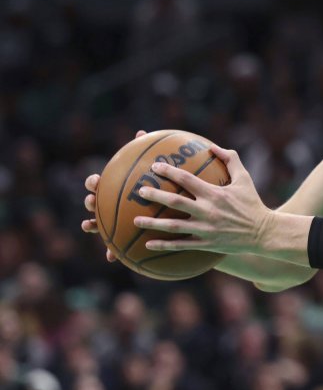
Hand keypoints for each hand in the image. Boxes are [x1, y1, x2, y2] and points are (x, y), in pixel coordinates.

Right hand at [82, 130, 146, 262]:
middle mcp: (110, 203)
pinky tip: (110, 258)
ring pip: (97, 222)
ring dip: (91, 224)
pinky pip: (113, 246)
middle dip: (90, 201)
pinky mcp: (120, 237)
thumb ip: (147, 152)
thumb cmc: (157, 186)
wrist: (166, 211)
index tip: (96, 181)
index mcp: (116, 187)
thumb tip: (143, 132)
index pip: (99, 182)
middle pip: (94, 201)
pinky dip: (110, 251)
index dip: (94, 181)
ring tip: (89, 225)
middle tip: (92, 201)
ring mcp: (112, 220)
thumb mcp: (155, 171)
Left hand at [132, 145, 273, 255]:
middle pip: (175, 202)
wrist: (264, 233)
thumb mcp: (245, 179)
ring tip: (135, 221)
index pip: (187, 180)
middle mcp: (207, 211)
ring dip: (152, 224)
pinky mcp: (206, 243)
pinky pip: (181, 245)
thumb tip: (212, 146)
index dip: (169, 171)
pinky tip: (148, 245)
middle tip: (139, 191)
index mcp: (214, 193)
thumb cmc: (253, 203)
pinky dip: (164, 245)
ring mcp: (205, 229)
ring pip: (173, 226)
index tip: (155, 166)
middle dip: (154, 195)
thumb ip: (230, 159)